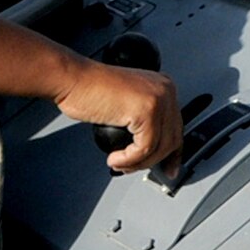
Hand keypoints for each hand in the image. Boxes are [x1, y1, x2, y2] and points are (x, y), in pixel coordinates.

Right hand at [55, 60, 181, 172]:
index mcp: (162, 85)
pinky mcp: (146, 111)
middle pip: (173, 138)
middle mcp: (165, 90)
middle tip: (135, 169)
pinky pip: (144, 148)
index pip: (177, 125)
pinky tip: (115, 158)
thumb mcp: (127, 102)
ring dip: (137, 162)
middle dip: (155, 161)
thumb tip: (151, 149)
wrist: (72, 80)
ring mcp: (158, 99)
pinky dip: (129, 159)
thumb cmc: (89, 89)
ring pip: (160, 147)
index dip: (173, 152)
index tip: (169, 168)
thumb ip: (143, 119)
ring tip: (119, 163)